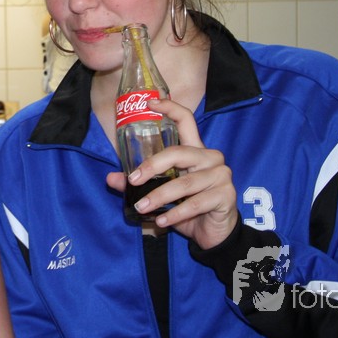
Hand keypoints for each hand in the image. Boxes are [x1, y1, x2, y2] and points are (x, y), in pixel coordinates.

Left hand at [106, 98, 237, 249]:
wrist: (214, 234)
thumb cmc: (189, 208)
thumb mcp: (163, 195)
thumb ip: (141, 184)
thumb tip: (112, 178)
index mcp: (195, 151)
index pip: (186, 121)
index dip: (170, 108)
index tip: (150, 102)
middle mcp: (210, 158)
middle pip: (179, 152)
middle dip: (152, 166)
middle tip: (133, 180)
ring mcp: (221, 175)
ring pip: (185, 182)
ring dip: (159, 196)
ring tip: (142, 207)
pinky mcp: (225, 195)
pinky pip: (195, 203)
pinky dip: (175, 213)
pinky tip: (161, 220)